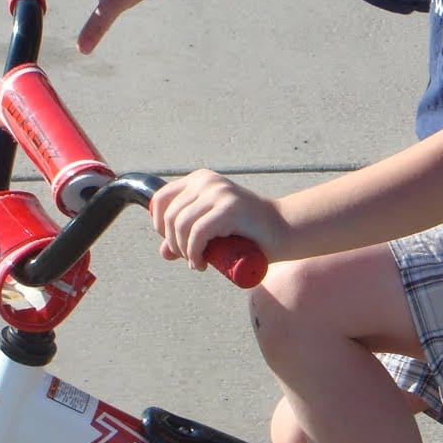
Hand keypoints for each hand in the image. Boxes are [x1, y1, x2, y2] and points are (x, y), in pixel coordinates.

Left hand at [150, 170, 283, 271]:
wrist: (283, 230)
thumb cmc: (248, 232)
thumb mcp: (212, 231)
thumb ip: (187, 237)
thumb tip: (164, 252)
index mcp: (200, 179)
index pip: (160, 199)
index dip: (159, 225)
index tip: (173, 242)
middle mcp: (207, 181)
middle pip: (169, 216)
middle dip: (173, 243)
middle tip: (189, 258)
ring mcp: (219, 192)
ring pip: (180, 225)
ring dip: (184, 251)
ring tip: (197, 262)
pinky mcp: (229, 207)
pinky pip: (197, 233)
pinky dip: (194, 253)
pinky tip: (201, 264)